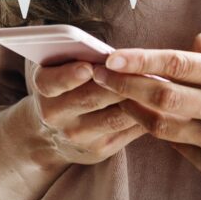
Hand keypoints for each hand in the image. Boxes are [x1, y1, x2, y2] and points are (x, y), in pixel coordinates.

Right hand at [28, 60, 147, 165]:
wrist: (50, 134)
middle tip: (142, 67)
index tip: (88, 67)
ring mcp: (78, 136)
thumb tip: (109, 49)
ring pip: (114, 117)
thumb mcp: (57, 67)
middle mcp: (56, 115)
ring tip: (157, 82)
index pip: (52, 82)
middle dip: (119, 82)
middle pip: (91, 98)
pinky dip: (144, 116)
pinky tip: (157, 102)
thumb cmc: (63, 85)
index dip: (70, 76)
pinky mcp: (98, 150)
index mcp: (44, 88)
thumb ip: (73, 54)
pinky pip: (126, 131)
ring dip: (138, 100)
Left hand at [91, 33, 200, 187]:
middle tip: (98, 74)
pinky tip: (143, 114)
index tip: (112, 56)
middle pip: (161, 95)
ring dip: (132, 107)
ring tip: (113, 93)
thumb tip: (185, 44)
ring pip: (161, 123)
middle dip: (123, 83)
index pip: (177, 64)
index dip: (139, 60)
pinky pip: (175, 145)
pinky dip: (155, 128)